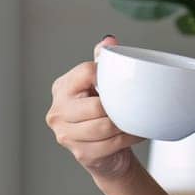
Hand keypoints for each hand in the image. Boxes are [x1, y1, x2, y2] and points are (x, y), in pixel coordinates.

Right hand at [45, 36, 144, 179]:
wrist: (105, 152)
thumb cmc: (101, 112)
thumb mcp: (100, 83)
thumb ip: (103, 60)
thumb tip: (109, 40)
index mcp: (61, 87)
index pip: (86, 72)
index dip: (105, 75)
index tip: (118, 81)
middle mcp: (57, 111)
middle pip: (96, 106)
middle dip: (117, 107)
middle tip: (132, 105)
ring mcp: (65, 135)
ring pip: (104, 127)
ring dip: (125, 124)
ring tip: (136, 119)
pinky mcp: (80, 154)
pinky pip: (111, 144)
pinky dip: (127, 138)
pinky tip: (135, 133)